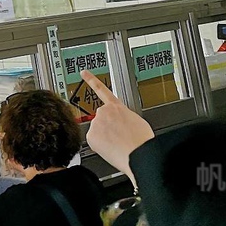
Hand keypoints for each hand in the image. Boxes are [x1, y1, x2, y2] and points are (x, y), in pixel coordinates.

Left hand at [82, 70, 154, 184]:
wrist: (139, 153)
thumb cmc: (142, 141)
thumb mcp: (138, 121)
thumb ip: (124, 117)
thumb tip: (121, 122)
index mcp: (117, 107)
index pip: (101, 90)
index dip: (91, 80)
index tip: (83, 72)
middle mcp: (104, 111)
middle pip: (101, 120)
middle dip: (107, 128)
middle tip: (120, 138)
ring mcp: (96, 123)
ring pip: (98, 132)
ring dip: (105, 139)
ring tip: (119, 145)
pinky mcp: (91, 135)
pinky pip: (95, 143)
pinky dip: (101, 147)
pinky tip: (112, 149)